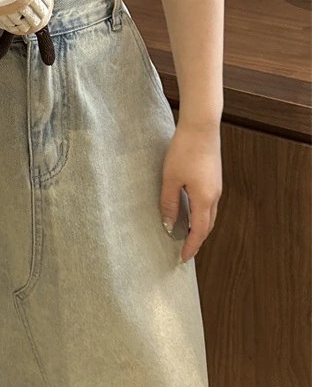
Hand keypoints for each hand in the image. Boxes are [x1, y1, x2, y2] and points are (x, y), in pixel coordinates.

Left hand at [159, 120, 221, 262]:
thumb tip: (169, 225)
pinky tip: (190, 210)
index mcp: (204, 199)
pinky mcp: (214, 178)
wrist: (201, 127)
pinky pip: (209, 203)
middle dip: (197, 240)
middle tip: (184, 249)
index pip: (199, 232)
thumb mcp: (170, 178)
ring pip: (210, 214)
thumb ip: (169, 203)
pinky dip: (201, 213)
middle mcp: (214, 196)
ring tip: (186, 233)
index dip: (191, 246)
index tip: (183, 259)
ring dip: (200, 227)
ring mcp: (216, 187)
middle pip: (207, 226)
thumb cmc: (183, 151)